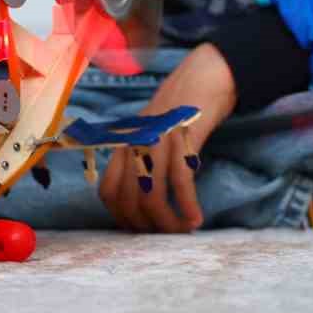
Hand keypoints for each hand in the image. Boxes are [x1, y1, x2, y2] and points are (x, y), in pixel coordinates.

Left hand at [99, 43, 235, 232]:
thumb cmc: (180, 110)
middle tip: (166, 235)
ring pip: (151, 195)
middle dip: (147, 226)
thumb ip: (141, 160)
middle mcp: (135, 142)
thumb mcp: (151, 134)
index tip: (142, 228)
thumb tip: (144, 201)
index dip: (123, 217)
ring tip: (183, 230)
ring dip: (168, 222)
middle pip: (129, 199)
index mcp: (124, 143)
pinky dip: (187, 205)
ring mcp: (157, 139)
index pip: (108, 192)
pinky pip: (180, 181)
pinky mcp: (181, 137)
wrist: (204, 77)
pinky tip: (196, 218)